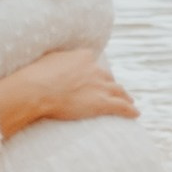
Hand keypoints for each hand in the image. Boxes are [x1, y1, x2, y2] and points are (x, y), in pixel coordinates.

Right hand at [0, 47, 138, 138]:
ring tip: (129, 102)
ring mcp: (100, 86)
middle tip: (115, 91)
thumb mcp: (46, 60)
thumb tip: (53, 62)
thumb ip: (56, 60)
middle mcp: (95, 69)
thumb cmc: (36, 77)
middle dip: (111, 85)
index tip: (95, 77)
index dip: (95, 72)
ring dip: (125, 97)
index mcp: (82, 57)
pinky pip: (122, 107)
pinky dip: (130, 110)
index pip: (93, 63)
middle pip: (108, 77)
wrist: (38, 90)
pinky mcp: (103, 102)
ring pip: (119, 91)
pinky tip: (135, 114)